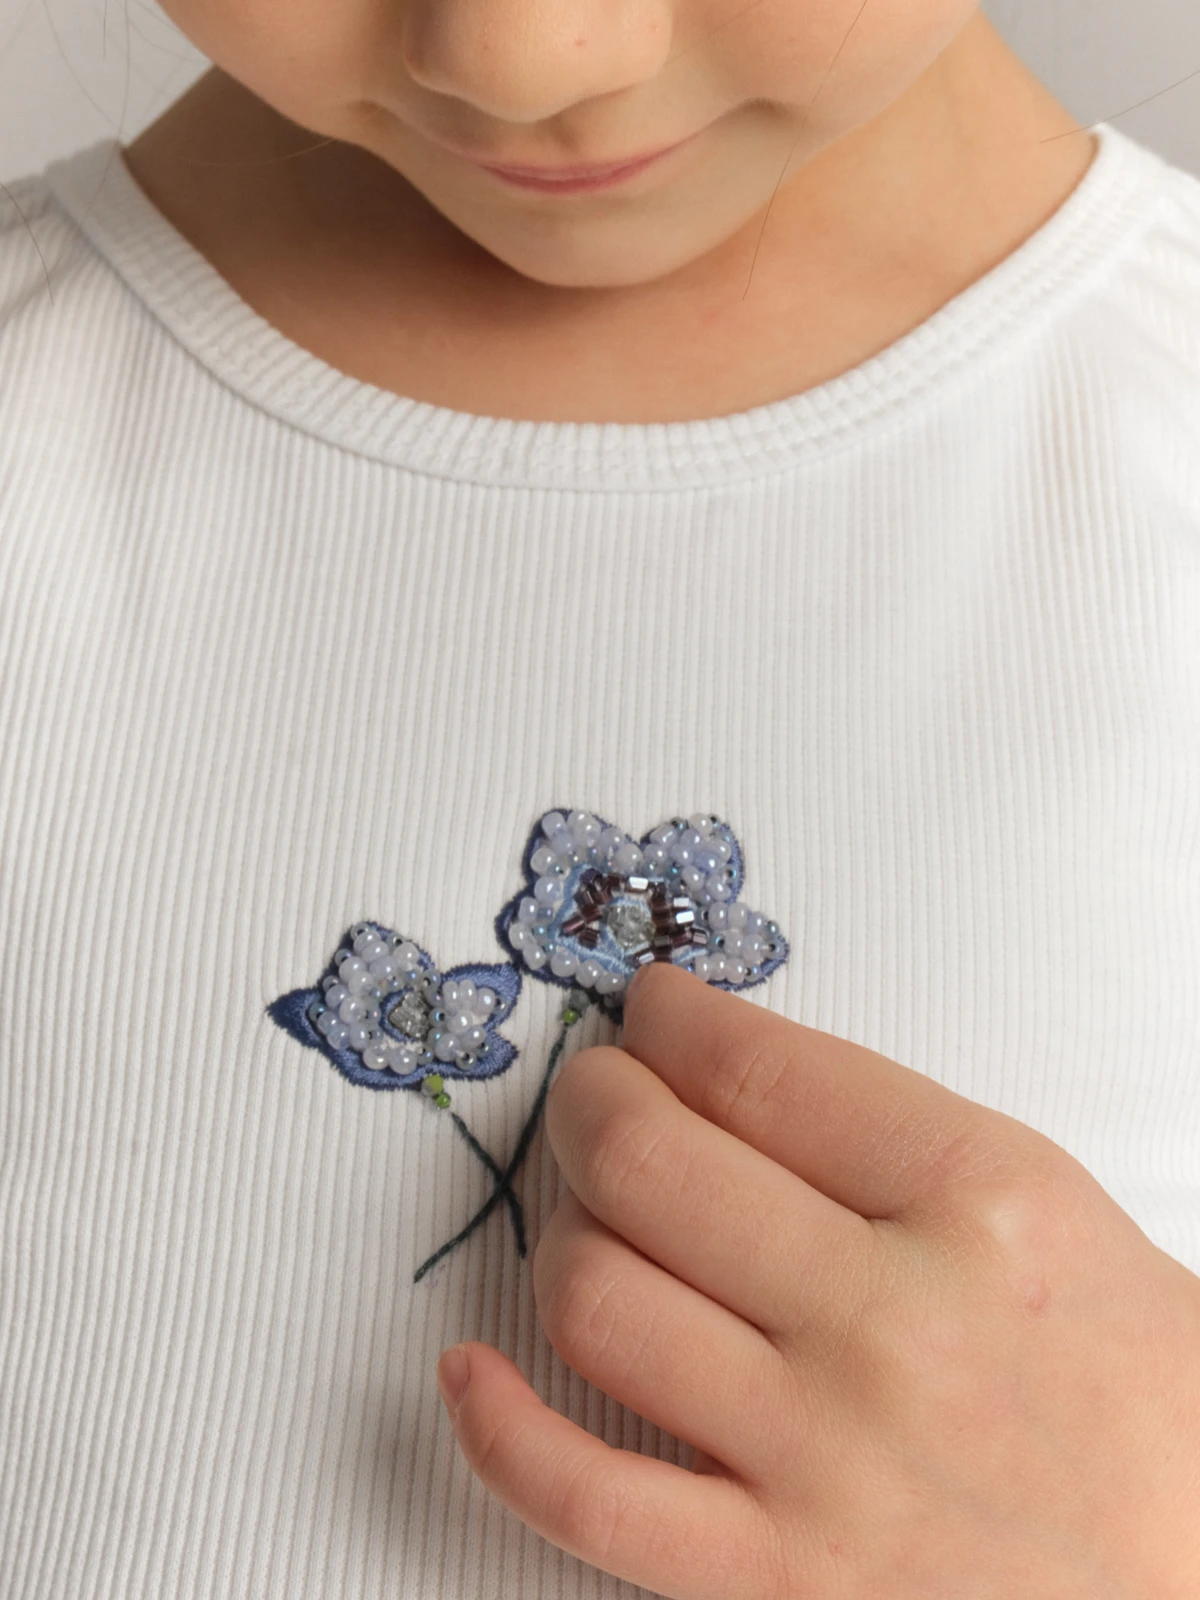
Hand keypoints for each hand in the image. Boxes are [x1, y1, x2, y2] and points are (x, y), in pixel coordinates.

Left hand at [435, 964, 1199, 1598]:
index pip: (755, 1068)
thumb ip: (878, 1132)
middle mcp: (891, 1321)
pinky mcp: (777, 1582)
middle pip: (648, 1161)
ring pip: (596, 1297)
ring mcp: (824, 1459)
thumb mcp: (1040, 1205)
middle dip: (590, 1100)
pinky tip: (472, 1368)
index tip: (651, 1015)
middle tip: (597, 1094)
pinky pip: (581, 1494)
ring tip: (594, 1217)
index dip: (669, 1021)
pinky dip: (496, 1424)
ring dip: (563, 1231)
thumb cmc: (1140, 1391)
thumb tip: (713, 1071)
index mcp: (976, 1200)